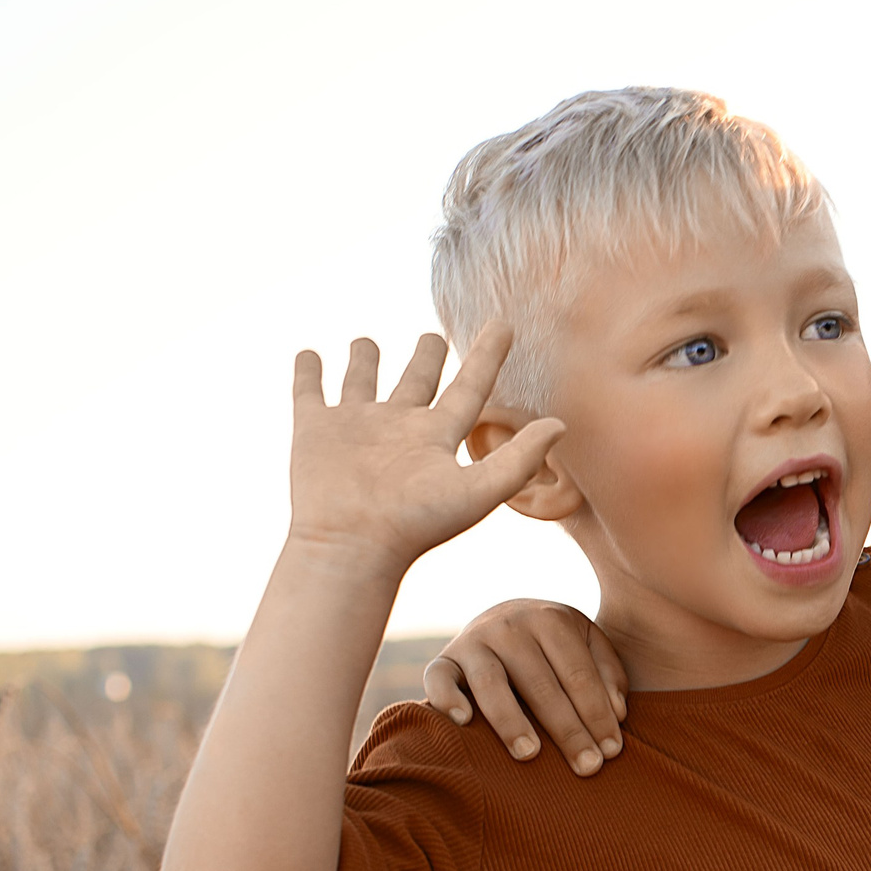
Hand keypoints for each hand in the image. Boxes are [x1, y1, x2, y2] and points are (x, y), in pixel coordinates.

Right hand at [289, 325, 563, 571]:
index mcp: (438, 437)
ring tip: (365, 341)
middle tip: (433, 335)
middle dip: (425, 357)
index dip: (488, 355)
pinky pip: (310, 392)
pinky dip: (308, 372)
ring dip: (364, 360)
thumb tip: (561, 425)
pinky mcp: (314, 431)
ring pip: (362, 382)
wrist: (353, 546)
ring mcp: (355, 428)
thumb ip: (519, 459)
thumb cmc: (416, 524)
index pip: (470, 386)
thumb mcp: (477, 490)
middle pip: (416, 382)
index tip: (504, 324)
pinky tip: (309, 355)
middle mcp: (398, 428)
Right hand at [426, 600, 629, 773]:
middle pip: (540, 684)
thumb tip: (617, 713)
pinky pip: (437, 678)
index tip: (611, 751)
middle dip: (567, 730)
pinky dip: (446, 698)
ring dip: (511, 720)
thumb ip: (608, 674)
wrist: (507, 619)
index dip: (597, 714)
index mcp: (552, 618)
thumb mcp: (589, 646)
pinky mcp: (444, 658)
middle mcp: (510, 625)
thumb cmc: (557, 647)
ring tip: (530, 755)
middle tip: (587, 767)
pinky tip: (464, 723)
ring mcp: (474, 640)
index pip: (578, 674)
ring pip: (490, 683)